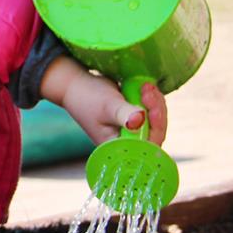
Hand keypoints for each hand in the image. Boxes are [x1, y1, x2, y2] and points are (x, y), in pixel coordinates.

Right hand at [38, 56, 166, 146]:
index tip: (151, 108)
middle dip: (156, 111)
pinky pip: (151, 112)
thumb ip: (124, 114)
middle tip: (147, 92)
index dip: (156, 128)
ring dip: (155, 103)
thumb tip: (140, 120)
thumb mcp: (107, 105)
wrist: (76, 84)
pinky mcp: (134, 118)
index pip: (148, 147)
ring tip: (145, 87)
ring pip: (156, 121)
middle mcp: (127, 142)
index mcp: (119, 147)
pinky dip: (152, 100)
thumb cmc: (88, 97)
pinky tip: (145, 88)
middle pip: (155, 133)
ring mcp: (131, 130)